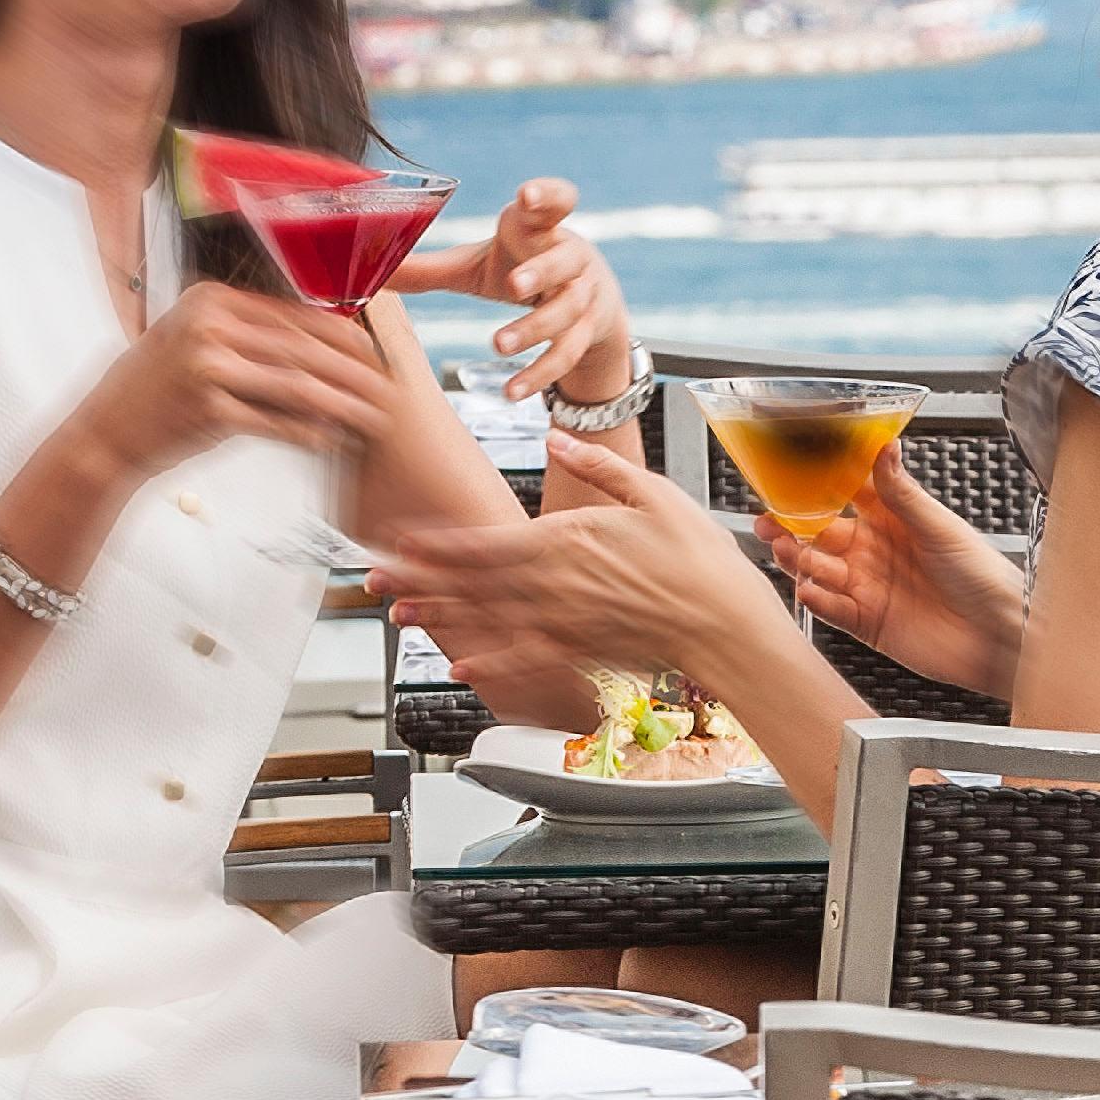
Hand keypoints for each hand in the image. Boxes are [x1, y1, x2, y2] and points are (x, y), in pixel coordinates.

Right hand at [72, 279, 420, 488]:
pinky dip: (309, 432)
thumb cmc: (160, 389)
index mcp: (210, 298)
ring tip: (372, 416)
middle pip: (303, 346)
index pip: (295, 312)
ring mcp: (206, 365)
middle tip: (387, 387)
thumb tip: (328, 337)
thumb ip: (252, 333)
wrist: (106, 432)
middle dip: (353, 369)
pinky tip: (332, 439)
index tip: (376, 351)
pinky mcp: (209, 409)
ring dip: (342, 403)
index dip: (344, 333)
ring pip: (298, 383)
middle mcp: (208, 324)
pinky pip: (277, 421)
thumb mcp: (197, 341)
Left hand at [373, 431, 782, 699]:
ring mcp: (562, 621)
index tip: (399, 536)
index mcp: (562, 539)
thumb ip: (597, 466)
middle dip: (418, 576)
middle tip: (374, 575)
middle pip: (468, 580)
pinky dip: (488, 662)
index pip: (480, 540)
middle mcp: (551, 583)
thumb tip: (555, 436)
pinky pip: (524, 657)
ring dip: (439, 614)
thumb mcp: (652, 493)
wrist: (725, 624)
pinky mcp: (580, 649)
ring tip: (398, 612)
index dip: (433, 541)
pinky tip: (460, 664)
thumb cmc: (698, 558)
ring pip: (485, 616)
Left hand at [394, 174, 634, 401]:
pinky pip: (567, 355)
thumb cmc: (520, 271)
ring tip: (497, 345)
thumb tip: (366, 274)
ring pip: (566, 313)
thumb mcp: (476, 266)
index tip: (527, 197)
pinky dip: (539, 375)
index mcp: (541, 229)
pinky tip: (510, 392)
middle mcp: (571, 258)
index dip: (546, 195)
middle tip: (515, 285)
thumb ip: (428, 269)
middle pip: (563, 262)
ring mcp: (584, 296)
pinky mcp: (588, 332)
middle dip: (540, 272)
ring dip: (534, 330)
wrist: (588, 303)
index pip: (556, 200)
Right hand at [760, 455, 1025, 696]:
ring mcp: (869, 587)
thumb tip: (885, 447)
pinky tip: (809, 591)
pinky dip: (817, 601)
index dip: (817, 486)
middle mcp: (877, 551)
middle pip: (821, 534)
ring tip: (786, 551)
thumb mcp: (940, 527)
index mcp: (895, 520)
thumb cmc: (985, 577)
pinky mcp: (867, 622)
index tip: (788, 474)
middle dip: (792, 527)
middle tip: (768, 520)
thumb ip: (903, 493)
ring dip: (799, 561)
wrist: (1000, 636)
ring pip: (819, 570)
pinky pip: (832, 609)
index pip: (846, 495)